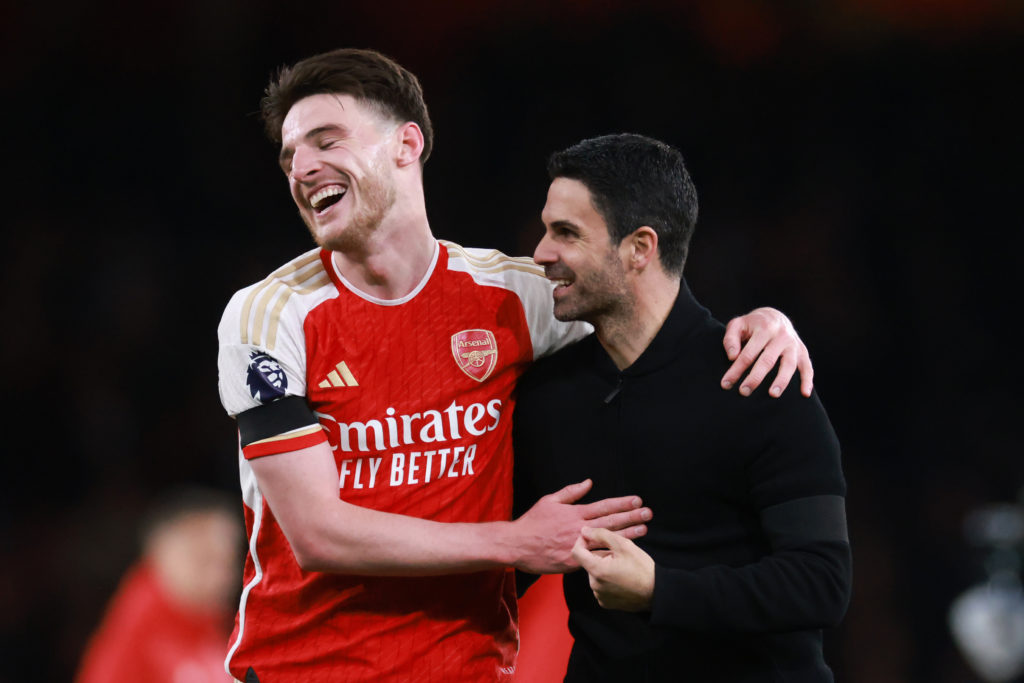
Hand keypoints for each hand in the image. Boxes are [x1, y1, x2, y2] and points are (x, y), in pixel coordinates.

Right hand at [511, 479, 650, 573]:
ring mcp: (578, 546)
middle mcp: (580, 528)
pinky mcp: (574, 561)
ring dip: (627, 534)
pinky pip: (596, 558)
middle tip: (648, 513)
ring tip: (644, 530)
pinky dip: (611, 555)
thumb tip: (588, 482)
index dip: (622, 503)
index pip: (604, 506)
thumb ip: (570, 492)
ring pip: (607, 540)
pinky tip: (625, 554)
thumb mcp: (549, 501)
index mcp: (575, 513)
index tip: (637, 500)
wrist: (517, 545)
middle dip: (631, 517)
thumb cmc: (533, 522)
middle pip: (610, 521)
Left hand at [571, 526, 654, 611]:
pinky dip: (607, 580)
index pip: (576, 552)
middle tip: (618, 555)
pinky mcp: (605, 603)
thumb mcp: (624, 545)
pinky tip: (622, 578)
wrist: (657, 592)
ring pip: (595, 573)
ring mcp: (599, 596)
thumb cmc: (642, 568)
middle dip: (599, 555)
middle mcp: (594, 585)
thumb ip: (601, 535)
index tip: (592, 537)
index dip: (582, 541)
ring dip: (604, 567)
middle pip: (588, 563)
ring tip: (622, 567)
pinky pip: (600, 586)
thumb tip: (584, 531)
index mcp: (597, 570)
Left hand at [720, 307, 812, 397]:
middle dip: (755, 378)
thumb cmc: (751, 325)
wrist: (774, 316)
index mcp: (764, 329)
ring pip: (789, 364)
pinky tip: (804, 394)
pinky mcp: (803, 352)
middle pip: (767, 360)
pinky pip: (807, 367)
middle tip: (744, 392)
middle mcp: (781, 336)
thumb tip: (732, 357)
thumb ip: (730, 339)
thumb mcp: (737, 325)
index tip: (726, 383)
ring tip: (773, 395)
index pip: (748, 353)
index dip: (736, 370)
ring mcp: (793, 344)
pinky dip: (807, 380)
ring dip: (782, 380)